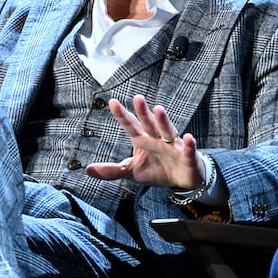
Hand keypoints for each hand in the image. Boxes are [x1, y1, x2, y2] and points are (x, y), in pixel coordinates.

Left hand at [84, 94, 205, 188]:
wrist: (182, 180)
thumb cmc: (156, 171)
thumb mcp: (132, 172)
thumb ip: (112, 170)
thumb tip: (88, 169)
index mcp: (143, 140)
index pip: (131, 126)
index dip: (122, 115)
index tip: (112, 102)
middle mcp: (157, 139)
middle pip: (149, 124)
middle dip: (143, 112)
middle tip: (137, 98)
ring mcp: (173, 146)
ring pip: (168, 132)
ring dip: (164, 121)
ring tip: (159, 110)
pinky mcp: (188, 157)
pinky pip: (189, 150)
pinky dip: (189, 144)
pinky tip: (188, 138)